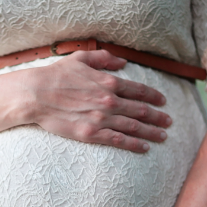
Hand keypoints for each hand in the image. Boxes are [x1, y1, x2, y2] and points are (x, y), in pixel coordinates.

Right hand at [21, 50, 172, 153]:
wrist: (36, 94)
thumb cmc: (55, 75)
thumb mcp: (80, 59)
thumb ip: (104, 58)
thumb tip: (123, 62)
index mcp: (108, 82)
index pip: (138, 91)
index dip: (153, 96)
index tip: (163, 102)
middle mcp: (109, 101)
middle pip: (141, 110)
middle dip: (158, 117)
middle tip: (169, 121)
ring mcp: (102, 118)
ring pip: (134, 127)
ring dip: (151, 132)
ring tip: (163, 136)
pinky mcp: (92, 134)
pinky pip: (118, 140)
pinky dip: (134, 144)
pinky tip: (144, 147)